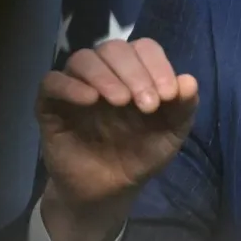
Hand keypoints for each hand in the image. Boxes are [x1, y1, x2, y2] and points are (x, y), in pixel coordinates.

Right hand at [35, 38, 197, 240]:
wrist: (109, 191)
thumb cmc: (140, 155)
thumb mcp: (170, 136)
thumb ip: (183, 109)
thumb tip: (189, 81)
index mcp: (135, 74)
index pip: (144, 49)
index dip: (157, 65)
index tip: (168, 96)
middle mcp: (105, 74)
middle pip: (114, 48)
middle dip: (134, 72)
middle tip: (147, 104)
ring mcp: (76, 87)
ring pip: (83, 59)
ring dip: (104, 75)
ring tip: (120, 101)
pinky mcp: (50, 105)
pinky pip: (52, 82)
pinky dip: (70, 85)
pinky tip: (89, 100)